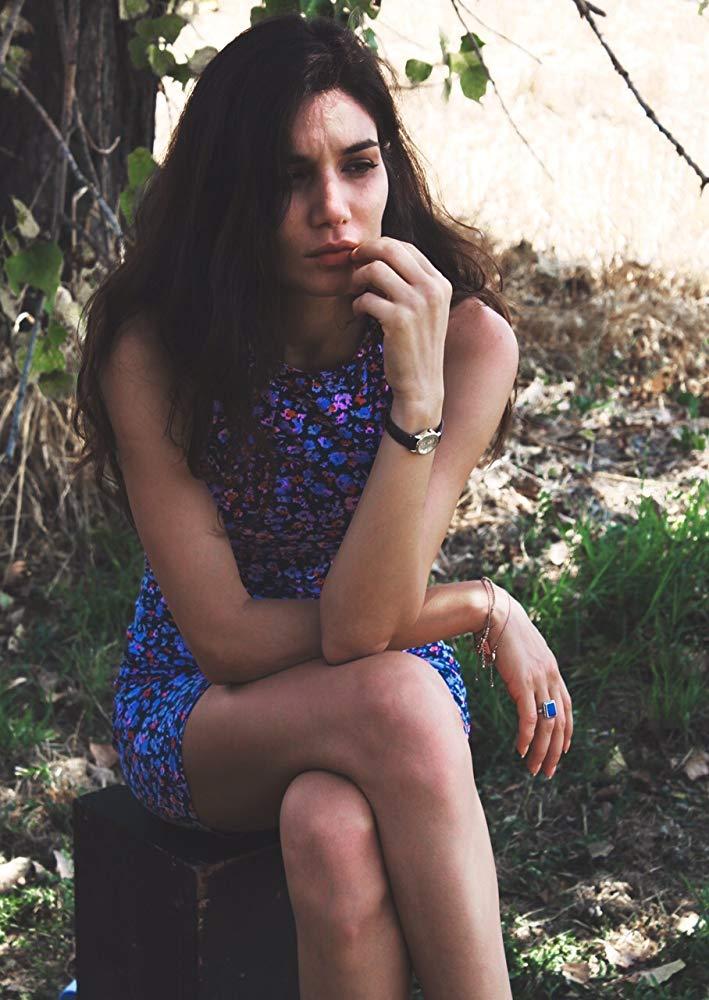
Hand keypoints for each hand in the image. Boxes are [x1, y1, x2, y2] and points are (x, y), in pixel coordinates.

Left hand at [349, 236, 450, 401]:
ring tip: (355, 292)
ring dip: (357, 278)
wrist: (421, 383)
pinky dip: (356, 304)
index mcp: (440, 282)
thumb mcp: (425, 309)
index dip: (380, 247)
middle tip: (352, 262)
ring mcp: (417, 303)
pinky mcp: (398, 320)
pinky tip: (358, 312)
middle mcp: (432, 289)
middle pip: (390, 248)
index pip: (406, 247)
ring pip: (375, 269)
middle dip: (365, 252)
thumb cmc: (416, 345)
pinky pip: (366, 298)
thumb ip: (411, 283)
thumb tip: (379, 255)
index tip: (364, 256)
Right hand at [485, 583, 572, 778]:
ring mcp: (538, 680)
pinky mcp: (523, 683)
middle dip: (555, 751)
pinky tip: (521, 751)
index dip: (566, 732)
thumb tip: (517, 684)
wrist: (495, 612)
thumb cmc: (502, 631)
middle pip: (560, 723)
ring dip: (541, 750)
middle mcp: (551, 677)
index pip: (567, 709)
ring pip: (546, 725)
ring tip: (534, 769)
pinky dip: (527, 737)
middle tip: (547, 771)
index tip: (561, 751)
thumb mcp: (521, 653)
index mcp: (552, 671)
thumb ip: (525, 670)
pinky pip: (528, 718)